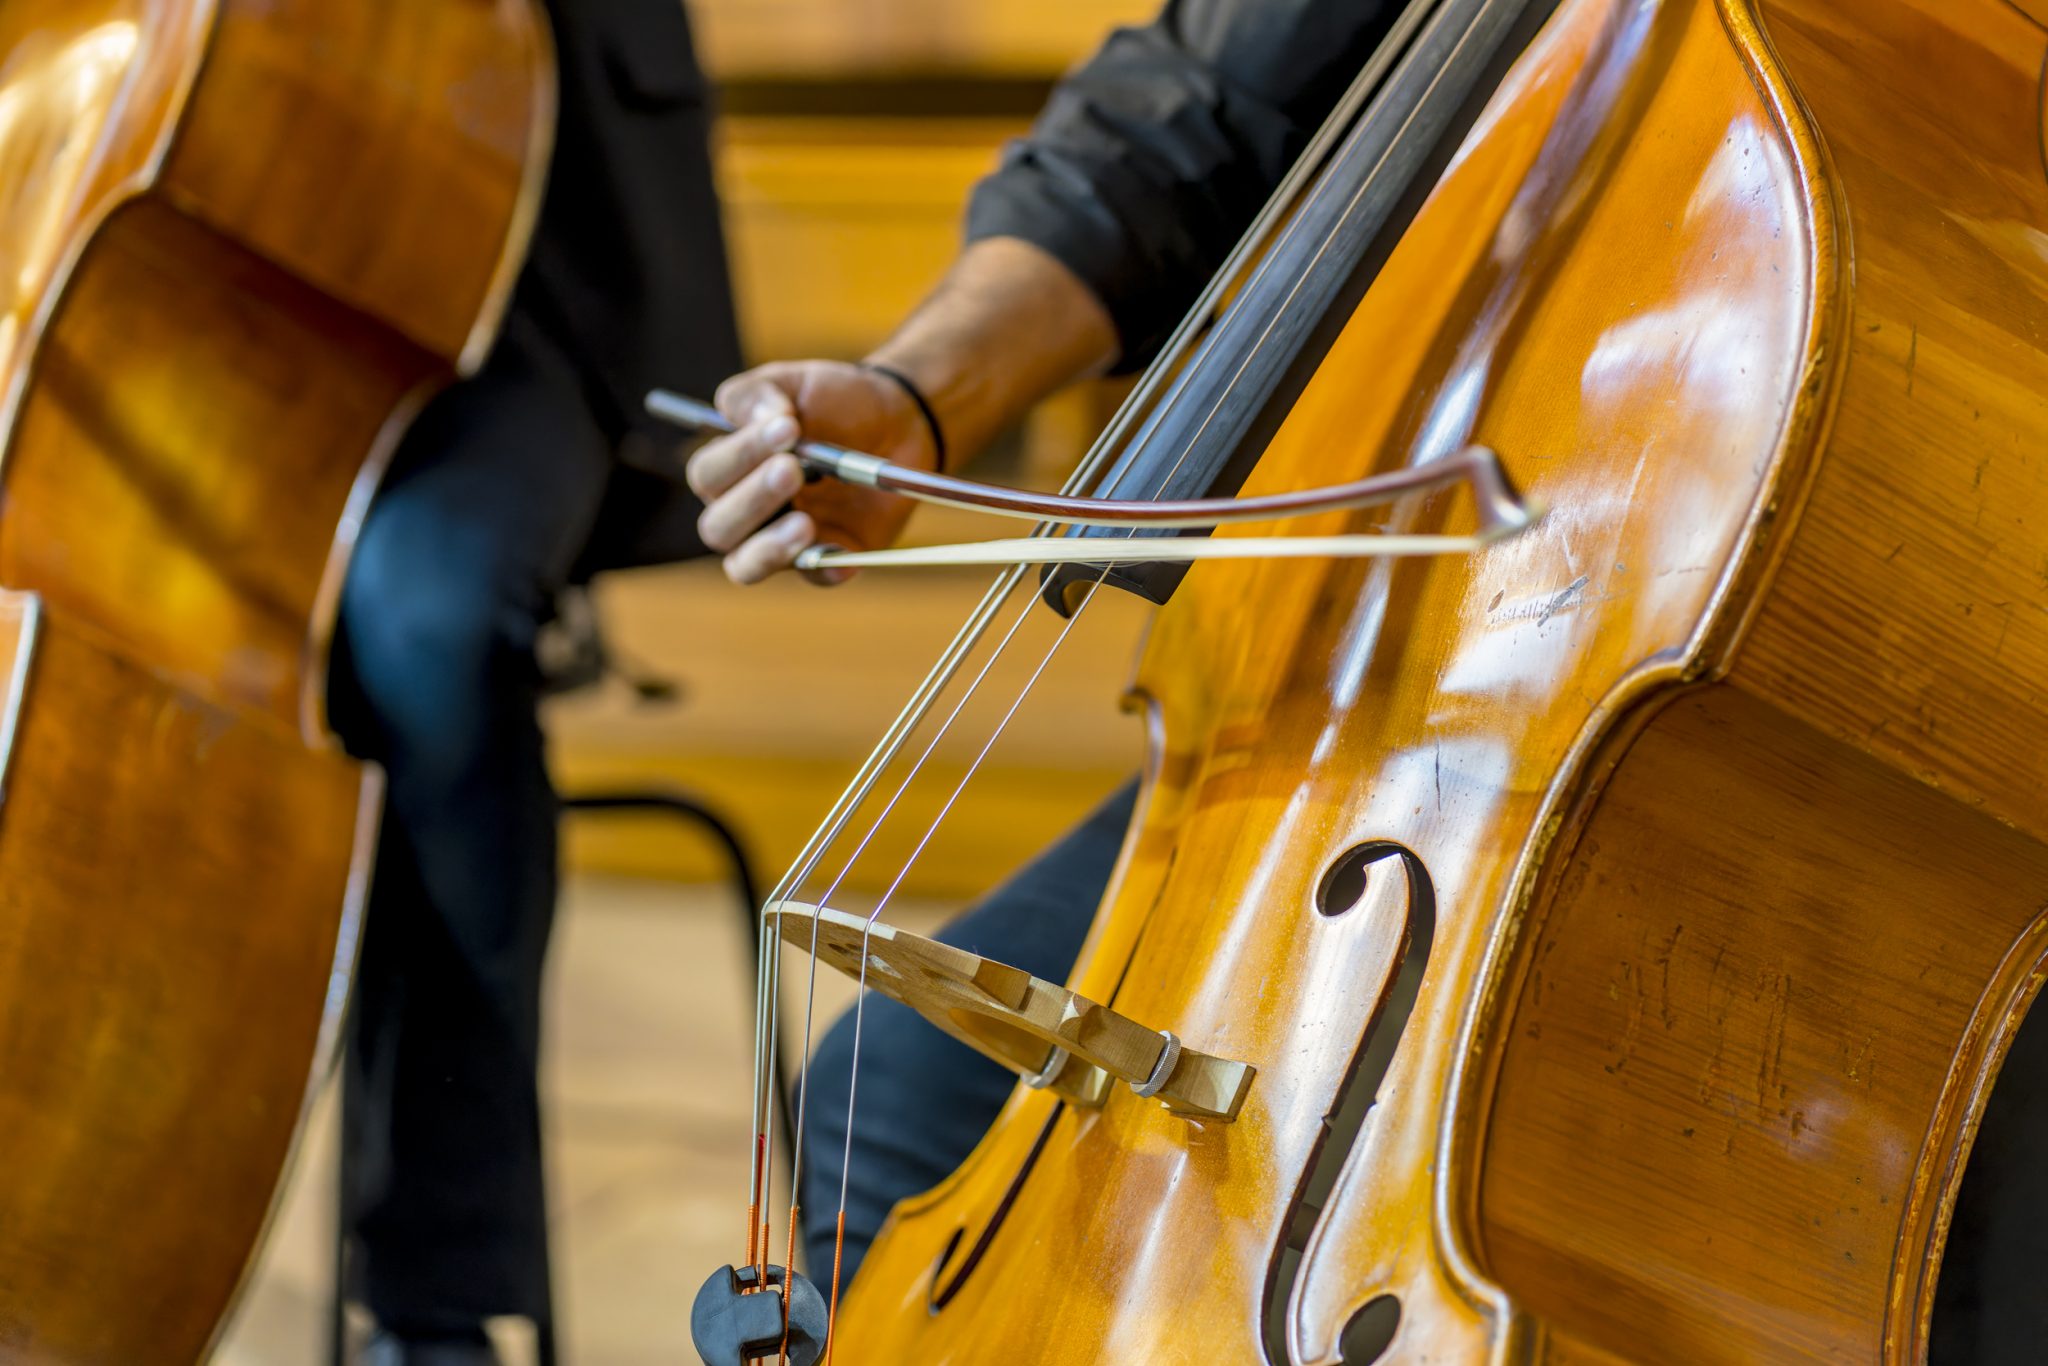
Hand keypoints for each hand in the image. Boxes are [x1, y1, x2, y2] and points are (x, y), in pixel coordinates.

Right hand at [688, 360, 938, 584]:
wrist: (897, 420)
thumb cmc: (834, 401)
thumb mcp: (795, 382)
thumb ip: (759, 393)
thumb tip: (763, 417)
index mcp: (730, 470)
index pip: (709, 474)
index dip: (740, 454)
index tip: (787, 427)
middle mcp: (746, 512)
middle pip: (719, 527)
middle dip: (752, 499)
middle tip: (793, 470)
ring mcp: (783, 540)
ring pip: (747, 566)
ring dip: (769, 548)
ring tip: (804, 524)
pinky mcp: (827, 557)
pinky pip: (816, 577)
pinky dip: (826, 570)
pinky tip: (843, 558)